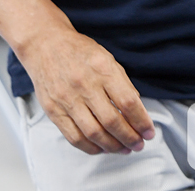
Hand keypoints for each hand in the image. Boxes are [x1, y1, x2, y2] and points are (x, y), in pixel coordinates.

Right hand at [21, 18, 155, 154]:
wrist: (45, 45)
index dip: (141, 121)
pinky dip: (91, 148)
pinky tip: (102, 147)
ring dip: (113, 146)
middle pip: (112, 121)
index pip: (127, 101)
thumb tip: (137, 109)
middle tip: (139, 144)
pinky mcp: (53, 110)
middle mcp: (85, 84)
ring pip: (94, 133)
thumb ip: (122, 83)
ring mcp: (67, 98)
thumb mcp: (106, 58)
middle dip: (130, 138)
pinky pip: (74, 138)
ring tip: (124, 149)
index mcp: (102, 68)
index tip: (149, 131)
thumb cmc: (79, 51)